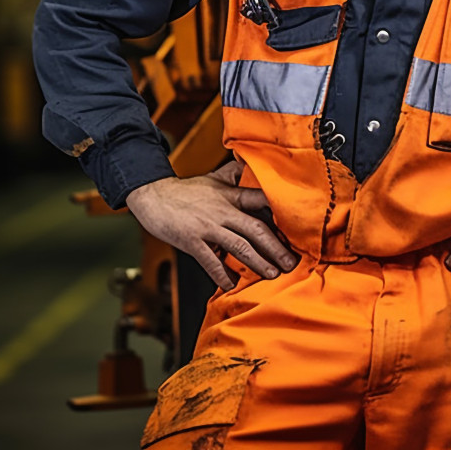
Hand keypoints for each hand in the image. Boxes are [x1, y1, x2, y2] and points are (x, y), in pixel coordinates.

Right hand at [125, 160, 297, 289]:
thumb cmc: (186, 190)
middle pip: (256, 229)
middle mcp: (223, 210)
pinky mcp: (192, 240)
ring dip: (258, 262)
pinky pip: (211, 260)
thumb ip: (234, 175)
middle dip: (276, 247)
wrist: (153, 196)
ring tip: (272, 274)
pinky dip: (222, 274)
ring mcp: (208, 226)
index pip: (261, 201)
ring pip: (239, 246)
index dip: (280, 213)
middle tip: (291, 262)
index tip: (297, 227)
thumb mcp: (213, 178)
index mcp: (231, 195)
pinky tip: (232, 284)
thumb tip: (251, 166)